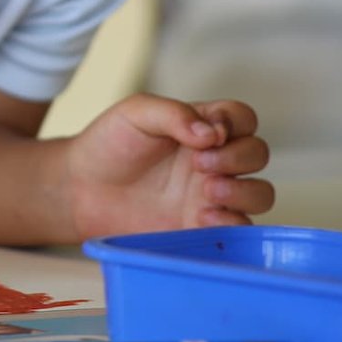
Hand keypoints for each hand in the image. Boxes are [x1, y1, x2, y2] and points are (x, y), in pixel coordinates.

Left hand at [66, 93, 271, 239]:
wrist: (81, 187)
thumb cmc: (110, 143)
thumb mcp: (136, 113)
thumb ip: (174, 114)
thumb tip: (212, 133)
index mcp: (202, 127)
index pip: (243, 118)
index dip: (235, 123)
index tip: (208, 134)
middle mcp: (214, 159)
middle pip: (257, 154)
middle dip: (238, 158)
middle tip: (199, 164)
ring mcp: (211, 194)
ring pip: (260, 193)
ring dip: (244, 191)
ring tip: (206, 192)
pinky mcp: (202, 225)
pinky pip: (239, 228)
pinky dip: (232, 222)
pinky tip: (204, 216)